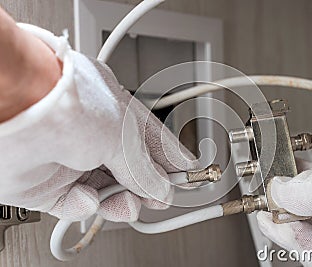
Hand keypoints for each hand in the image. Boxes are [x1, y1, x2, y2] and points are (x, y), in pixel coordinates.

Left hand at [0, 24, 197, 221]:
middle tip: (159, 198)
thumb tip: (161, 187)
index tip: (187, 175)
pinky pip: (75, 204)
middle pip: (130, 170)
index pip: (152, 140)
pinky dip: (84, 206)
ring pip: (107, 191)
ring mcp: (70, 160)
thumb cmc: (67, 104)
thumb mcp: (124, 136)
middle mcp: (92, 135)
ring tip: (126, 205)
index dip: (172, 159)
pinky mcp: (47, 185)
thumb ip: (144, 168)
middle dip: (147, 187)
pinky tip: (86, 198)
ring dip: (120, 202)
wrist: (15, 112)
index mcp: (115, 112)